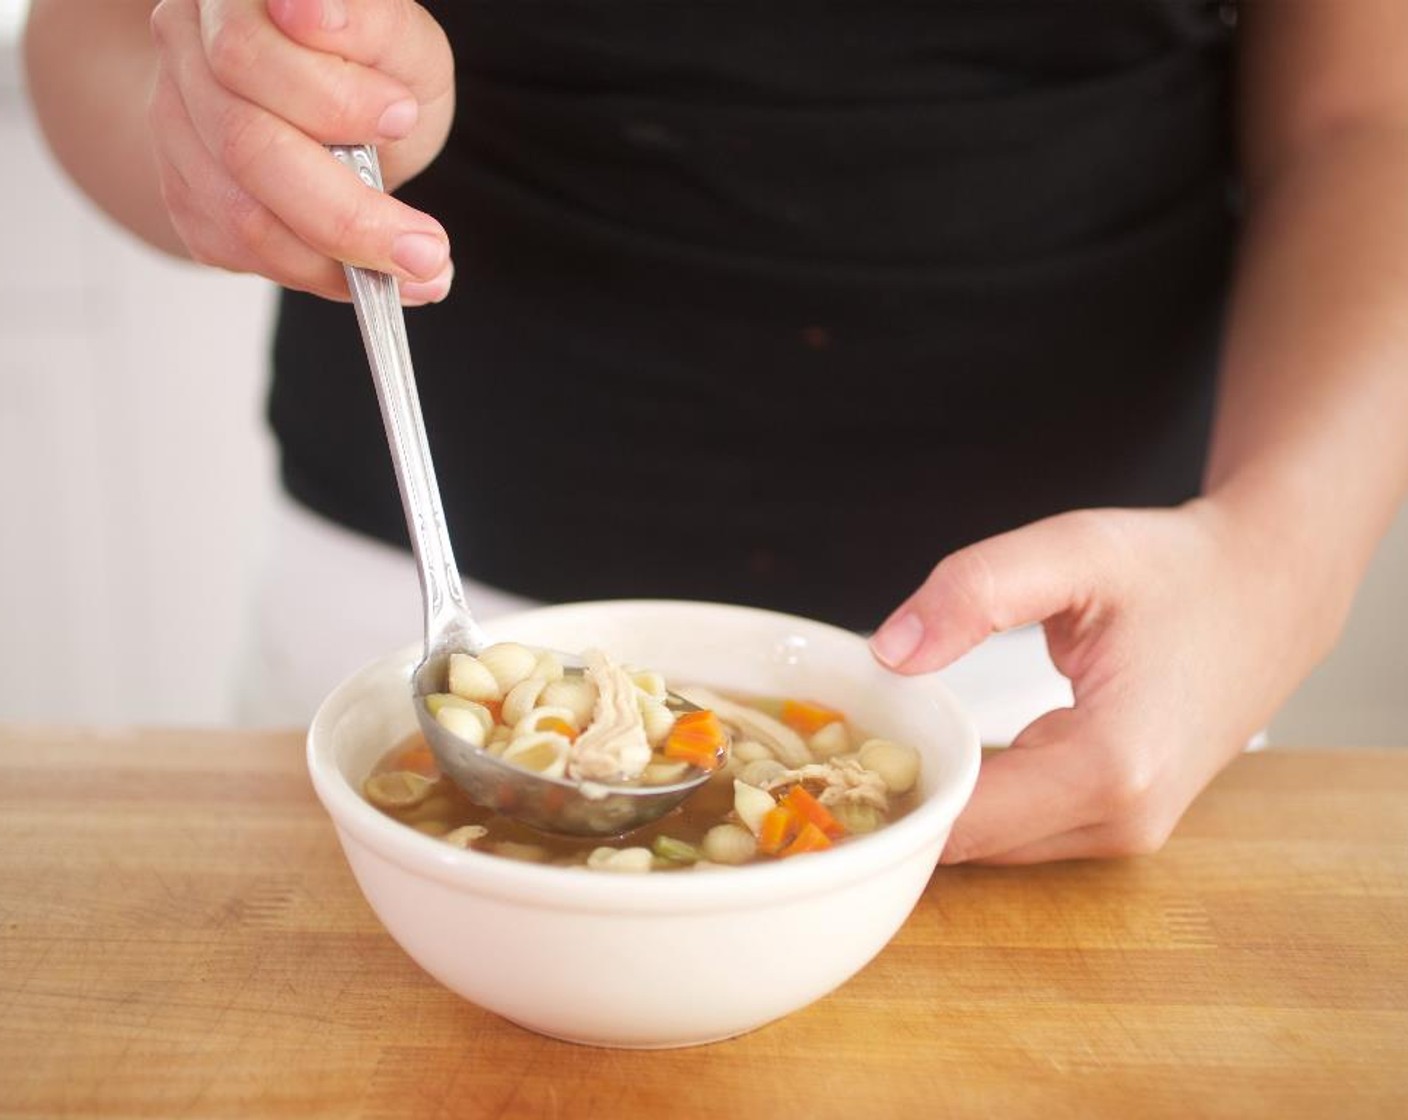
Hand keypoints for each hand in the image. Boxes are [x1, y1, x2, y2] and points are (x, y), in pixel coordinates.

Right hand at [147, 0, 454, 302]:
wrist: (336, 112)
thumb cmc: (373, 72)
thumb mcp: (399, 41)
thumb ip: (370, 22)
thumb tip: (313, 14)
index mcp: (231, 0)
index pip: (247, 54)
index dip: (330, 98)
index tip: (402, 116)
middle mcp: (186, 53)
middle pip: (243, 147)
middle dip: (347, 213)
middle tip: (426, 248)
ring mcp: (174, 126)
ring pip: (242, 216)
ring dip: (337, 259)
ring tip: (416, 270)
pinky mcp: (184, 192)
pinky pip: (241, 252)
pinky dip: (316, 272)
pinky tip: (369, 271)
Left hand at [868, 500, 1339, 863]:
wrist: (1269, 591)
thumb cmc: (1177, 569)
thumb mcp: (1072, 551)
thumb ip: (975, 592)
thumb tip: (889, 653)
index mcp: (1109, 766)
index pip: (961, 823)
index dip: (885, 802)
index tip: (819, 772)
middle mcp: (1122, 820)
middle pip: (969, 844)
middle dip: (899, 804)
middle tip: (824, 757)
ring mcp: (1127, 831)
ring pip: (992, 842)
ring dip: (935, 802)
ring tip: (872, 748)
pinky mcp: (1123, 822)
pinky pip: (1021, 825)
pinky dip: (974, 796)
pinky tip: (937, 750)